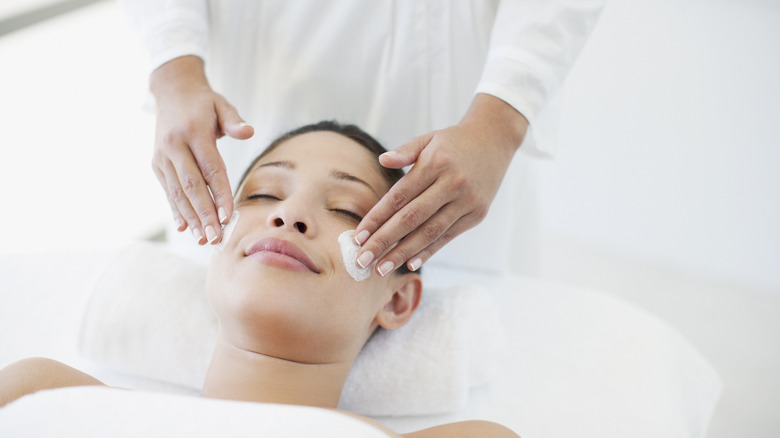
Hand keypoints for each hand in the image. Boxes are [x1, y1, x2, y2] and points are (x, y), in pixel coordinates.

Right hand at [150, 56, 253, 244]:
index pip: (210, 169)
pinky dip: (176, 210)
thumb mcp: (222, 104)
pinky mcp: (156, 164)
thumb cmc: (204, 102)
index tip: (229, 217)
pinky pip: (168, 191)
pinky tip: (185, 228)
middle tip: (216, 237)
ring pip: (177, 192)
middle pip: (192, 186)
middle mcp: (174, 145)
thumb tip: (249, 132)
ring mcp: (162, 156)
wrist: (171, 90)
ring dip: (191, 218)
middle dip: (204, 214)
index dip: (220, 194)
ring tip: (203, 239)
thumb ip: (235, 121)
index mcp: (193, 131)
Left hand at [353, 94, 527, 275]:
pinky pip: (448, 236)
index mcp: (435, 164)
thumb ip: (405, 151)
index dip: (377, 218)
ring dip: (403, 253)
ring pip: (429, 232)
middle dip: (384, 242)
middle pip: (411, 219)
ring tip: (381, 268)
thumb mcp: (429, 139)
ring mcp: (467, 201)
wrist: (495, 139)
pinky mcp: (477, 214)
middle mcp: (452, 184)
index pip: (399, 197)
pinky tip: (410, 263)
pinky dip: (429, 251)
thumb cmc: (454, 141)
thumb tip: (382, 160)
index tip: (358, 237)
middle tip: (362, 260)